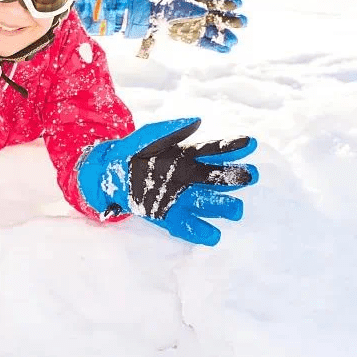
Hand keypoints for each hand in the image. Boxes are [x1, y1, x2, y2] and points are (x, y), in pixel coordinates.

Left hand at [77, 118, 257, 245]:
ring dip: (221, 206)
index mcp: (185, 156)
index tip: (251, 143)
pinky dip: (198, 231)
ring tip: (236, 210)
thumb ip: (170, 129)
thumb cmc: (130, 151)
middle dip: (233, 178)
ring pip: (205, 202)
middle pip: (215, 178)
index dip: (232, 147)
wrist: (106, 174)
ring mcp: (178, 197)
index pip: (213, 151)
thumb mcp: (146, 136)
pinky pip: (185, 224)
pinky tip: (212, 236)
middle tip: (250, 176)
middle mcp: (187, 177)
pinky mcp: (166, 214)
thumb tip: (196, 120)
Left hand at [152, 0, 245, 52]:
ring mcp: (200, 28)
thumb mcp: (176, 5)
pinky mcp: (195, 40)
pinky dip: (217, 47)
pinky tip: (227, 50)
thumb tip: (204, 11)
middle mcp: (204, 16)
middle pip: (222, 17)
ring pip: (217, 32)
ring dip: (226, 36)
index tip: (237, 3)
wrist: (153, 20)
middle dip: (233, 20)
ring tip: (234, 41)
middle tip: (242, 23)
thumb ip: (190, 7)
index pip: (218, 2)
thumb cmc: (166, 9)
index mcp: (201, 3)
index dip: (228, 2)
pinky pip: (208, 43)